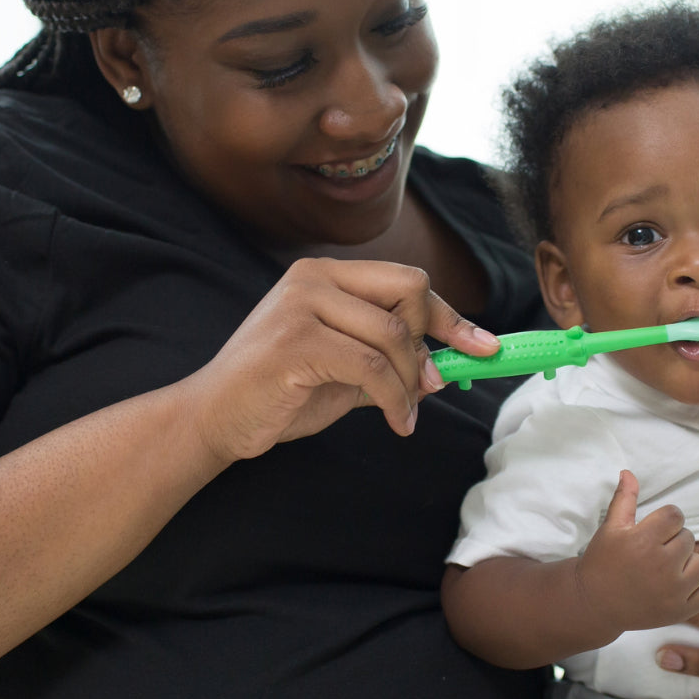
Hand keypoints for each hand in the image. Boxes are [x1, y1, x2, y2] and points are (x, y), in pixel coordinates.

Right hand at [182, 258, 498, 460]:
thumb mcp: (345, 372)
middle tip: (431, 385)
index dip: (450, 315)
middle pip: (409, 292)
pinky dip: (395, 399)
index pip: (407, 281)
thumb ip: (389, 362)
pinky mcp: (295, 341)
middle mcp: (314, 278)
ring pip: (393, 335)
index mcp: (327, 276)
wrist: (215, 417)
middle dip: (431, 343)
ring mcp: (301, 304)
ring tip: (405, 412)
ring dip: (412, 382)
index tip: (483, 345)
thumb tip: (444, 369)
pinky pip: (372, 367)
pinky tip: (397, 422)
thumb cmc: (279, 393)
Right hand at [575, 470, 698, 634]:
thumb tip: (628, 472)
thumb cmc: (602, 562)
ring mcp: (673, 591)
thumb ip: (624, 499)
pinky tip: (678, 584)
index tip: (655, 531)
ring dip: (688, 563)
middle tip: (655, 552)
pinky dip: (697, 586)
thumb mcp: (610, 528)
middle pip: (688, 538)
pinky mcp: (680, 611)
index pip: (676, 516)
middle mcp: (661, 566)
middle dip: (674, 541)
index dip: (666, 520)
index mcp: (643, 541)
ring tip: (667, 568)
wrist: (594, 604)